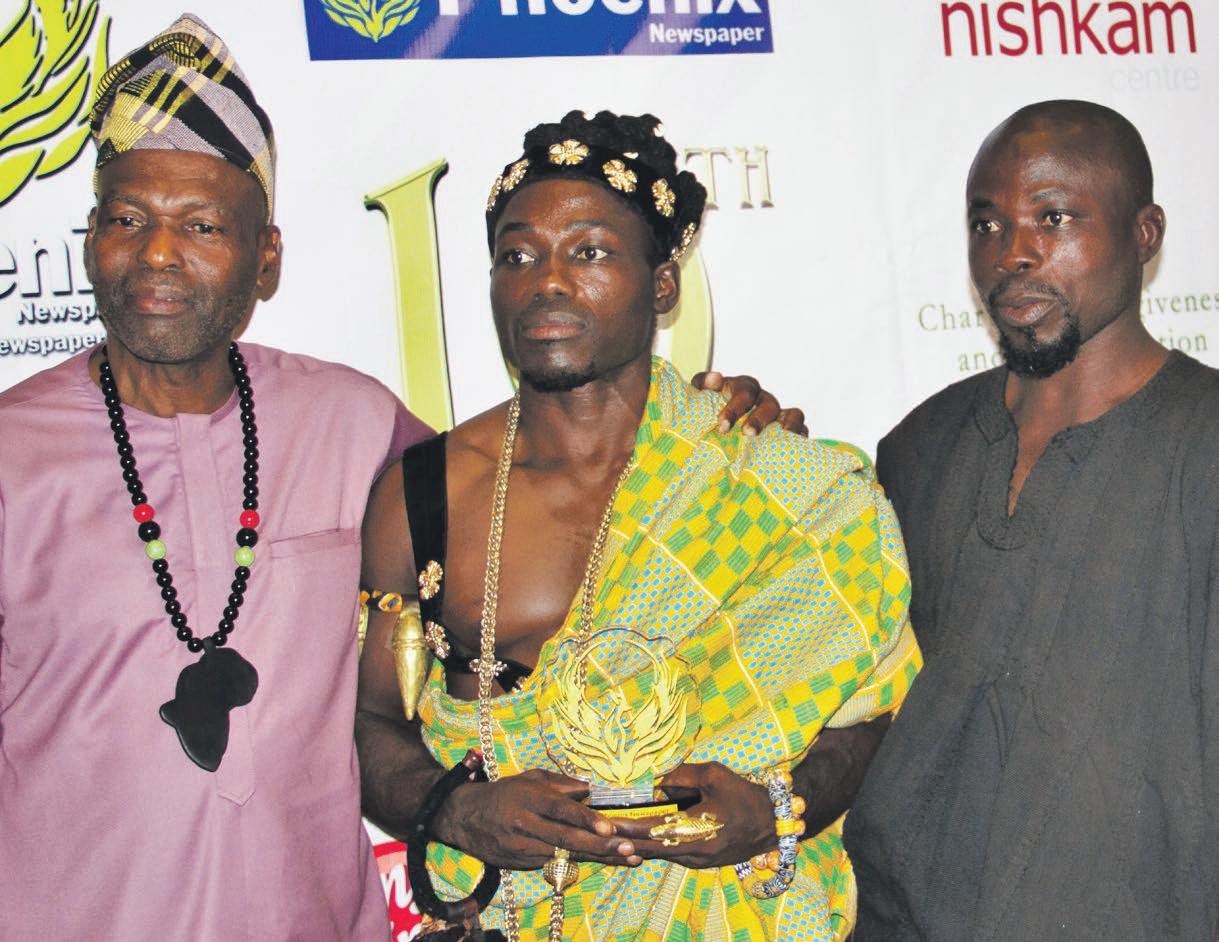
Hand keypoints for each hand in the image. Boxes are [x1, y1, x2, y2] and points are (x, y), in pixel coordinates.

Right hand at [432, 768, 642, 869]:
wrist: (463, 817)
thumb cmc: (504, 793)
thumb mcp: (529, 778)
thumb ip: (560, 783)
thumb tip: (589, 789)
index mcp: (529, 798)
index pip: (560, 809)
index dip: (585, 819)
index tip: (609, 827)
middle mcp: (526, 824)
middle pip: (567, 837)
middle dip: (600, 844)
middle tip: (629, 847)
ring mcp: (523, 847)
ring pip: (565, 855)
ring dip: (599, 857)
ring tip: (628, 856)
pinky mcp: (520, 863)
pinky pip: (555, 864)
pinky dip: (581, 864)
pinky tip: (607, 862)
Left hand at [611, 762, 773, 868]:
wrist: (772, 824)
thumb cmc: (743, 795)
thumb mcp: (713, 775)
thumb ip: (680, 776)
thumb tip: (652, 779)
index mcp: (695, 832)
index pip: (650, 830)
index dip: (624, 826)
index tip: (601, 820)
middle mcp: (692, 853)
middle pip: (648, 848)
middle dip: (622, 838)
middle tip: (597, 828)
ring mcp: (696, 862)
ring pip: (657, 854)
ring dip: (635, 843)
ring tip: (609, 832)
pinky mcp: (700, 863)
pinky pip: (669, 855)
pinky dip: (651, 846)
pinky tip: (635, 837)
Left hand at [692, 371, 807, 437]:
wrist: (723, 424)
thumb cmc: (713, 407)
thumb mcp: (704, 393)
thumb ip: (703, 382)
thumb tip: (714, 378)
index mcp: (745, 388)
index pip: (744, 392)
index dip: (735, 408)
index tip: (723, 425)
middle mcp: (764, 399)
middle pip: (769, 404)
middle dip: (759, 419)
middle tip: (747, 433)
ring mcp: (780, 414)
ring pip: (793, 414)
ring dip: (788, 427)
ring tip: (777, 444)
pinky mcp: (790, 428)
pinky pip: (802, 430)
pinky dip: (800, 438)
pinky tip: (791, 451)